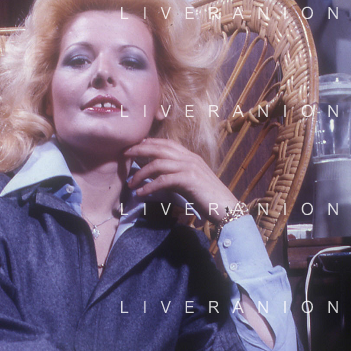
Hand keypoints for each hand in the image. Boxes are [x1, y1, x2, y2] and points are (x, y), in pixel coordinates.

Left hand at [123, 137, 237, 220]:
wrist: (226, 207)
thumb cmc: (208, 198)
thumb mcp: (189, 183)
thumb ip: (175, 177)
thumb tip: (156, 178)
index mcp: (190, 156)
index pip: (166, 143)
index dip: (148, 143)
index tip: (133, 148)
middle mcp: (189, 158)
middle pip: (159, 148)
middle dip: (139, 150)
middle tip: (124, 155)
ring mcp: (190, 167)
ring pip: (158, 163)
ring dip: (141, 173)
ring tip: (130, 183)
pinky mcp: (189, 180)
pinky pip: (163, 180)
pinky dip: (149, 186)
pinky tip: (141, 193)